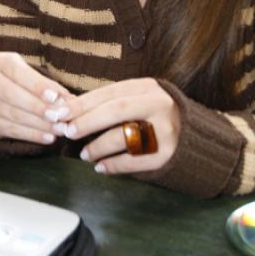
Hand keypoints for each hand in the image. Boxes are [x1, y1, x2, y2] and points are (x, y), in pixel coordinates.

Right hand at [0, 52, 71, 143]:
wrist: (6, 95)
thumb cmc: (28, 82)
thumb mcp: (38, 77)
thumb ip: (51, 88)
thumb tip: (69, 101)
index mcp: (2, 62)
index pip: (18, 72)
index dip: (36, 85)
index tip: (54, 96)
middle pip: (11, 94)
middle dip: (37, 107)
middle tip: (58, 116)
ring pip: (11, 114)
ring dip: (38, 124)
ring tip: (59, 129)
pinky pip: (10, 130)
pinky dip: (32, 135)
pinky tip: (48, 138)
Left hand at [48, 78, 180, 172]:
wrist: (194, 137)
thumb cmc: (154, 116)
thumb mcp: (138, 100)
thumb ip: (108, 103)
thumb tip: (68, 109)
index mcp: (148, 88)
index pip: (110, 92)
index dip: (82, 103)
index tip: (60, 112)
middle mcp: (159, 105)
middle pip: (115, 111)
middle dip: (87, 121)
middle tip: (67, 132)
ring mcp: (165, 130)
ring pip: (123, 137)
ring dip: (98, 147)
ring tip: (84, 154)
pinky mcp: (167, 154)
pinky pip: (134, 161)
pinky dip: (113, 166)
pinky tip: (100, 167)